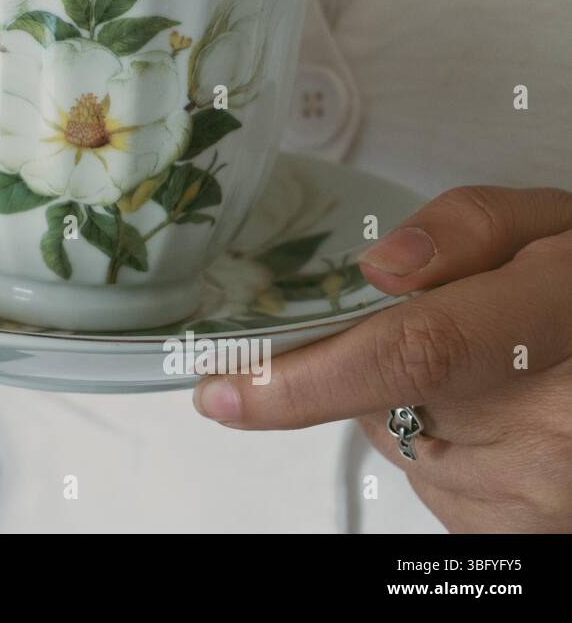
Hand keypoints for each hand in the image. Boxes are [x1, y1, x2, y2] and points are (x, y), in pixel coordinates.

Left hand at [193, 185, 571, 530]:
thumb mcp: (553, 228)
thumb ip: (471, 227)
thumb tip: (380, 269)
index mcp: (555, 330)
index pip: (413, 355)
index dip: (302, 377)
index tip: (223, 389)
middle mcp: (547, 433)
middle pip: (382, 398)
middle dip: (364, 364)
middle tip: (417, 333)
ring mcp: (531, 498)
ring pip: (400, 439)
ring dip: (414, 403)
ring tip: (487, 373)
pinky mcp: (510, 533)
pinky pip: (430, 478)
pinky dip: (441, 444)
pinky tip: (496, 416)